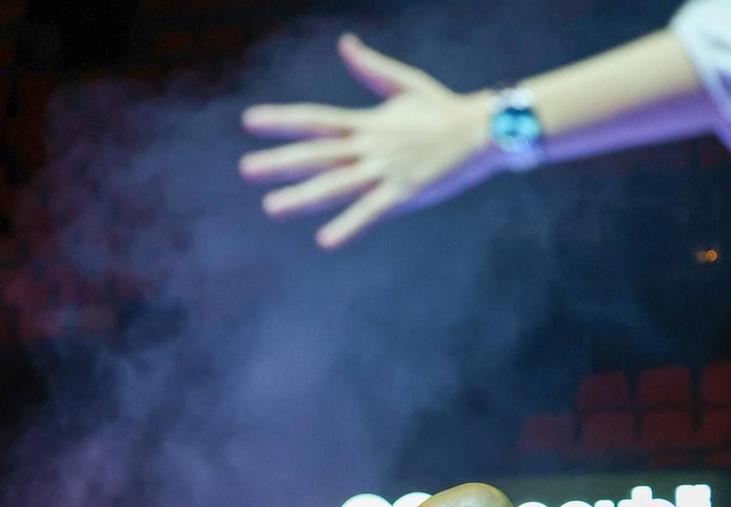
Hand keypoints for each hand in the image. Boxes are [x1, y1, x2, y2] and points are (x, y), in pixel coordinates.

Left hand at [240, 34, 496, 248]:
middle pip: (317, 155)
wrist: (485, 129)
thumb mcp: (405, 85)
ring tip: (270, 208)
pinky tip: (325, 241)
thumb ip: (370, 69)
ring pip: (337, 185)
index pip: (315, 121)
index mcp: (367, 123)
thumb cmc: (444, 108)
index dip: (282, 120)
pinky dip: (349, 225)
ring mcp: (386, 170)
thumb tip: (345, 42)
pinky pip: (372, 211)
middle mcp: (370, 147)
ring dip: (303, 197)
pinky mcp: (405, 193)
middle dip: (280, 162)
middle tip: (245, 169)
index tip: (249, 121)